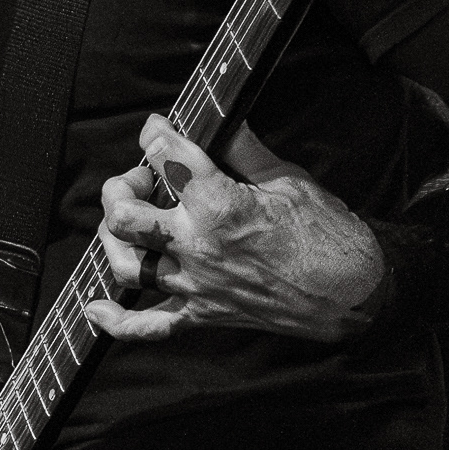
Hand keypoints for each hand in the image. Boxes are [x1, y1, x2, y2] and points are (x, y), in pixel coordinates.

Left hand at [86, 115, 387, 343]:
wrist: (353, 293)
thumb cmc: (329, 235)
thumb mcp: (289, 179)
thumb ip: (245, 150)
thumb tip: (224, 122)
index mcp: (218, 206)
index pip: (166, 157)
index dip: (155, 134)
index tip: (156, 127)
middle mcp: (197, 247)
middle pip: (124, 215)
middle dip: (121, 187)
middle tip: (141, 179)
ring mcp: (195, 285)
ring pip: (125, 264)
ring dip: (114, 239)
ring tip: (129, 222)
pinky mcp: (203, 314)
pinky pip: (148, 327)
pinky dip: (115, 321)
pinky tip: (95, 307)